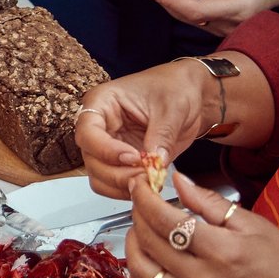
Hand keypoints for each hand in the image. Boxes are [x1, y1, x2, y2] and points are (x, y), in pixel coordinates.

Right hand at [75, 62, 214, 197]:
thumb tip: (154, 161)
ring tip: (150, 180)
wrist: (191, 95)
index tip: (133, 157)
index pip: (87, 132)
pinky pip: (114, 183)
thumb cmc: (176, 88)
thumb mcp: (172, 107)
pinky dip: (128, 189)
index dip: (105, 149)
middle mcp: (100, 126)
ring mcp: (109, 146)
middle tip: (146, 175)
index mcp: (103, 102)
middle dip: (117, 173)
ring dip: (121, 185)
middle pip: (90, 159)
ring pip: (98, 176)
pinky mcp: (122, 162)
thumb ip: (162, 135)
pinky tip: (150, 183)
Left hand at [124, 170, 278, 277]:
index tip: (140, 183)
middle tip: (142, 200)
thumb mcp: (255, 226)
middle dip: (138, 213)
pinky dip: (138, 275)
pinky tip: (147, 259)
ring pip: (139, 269)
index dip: (144, 196)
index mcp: (221, 252)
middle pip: (147, 240)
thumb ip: (210, 202)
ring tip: (142, 227)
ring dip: (132, 243)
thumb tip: (178, 180)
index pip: (164, 218)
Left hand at [145, 0, 278, 34]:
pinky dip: (182, 8)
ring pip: (193, 21)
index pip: (197, 10)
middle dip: (167, 3)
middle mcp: (232, 25)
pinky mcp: (225, 27)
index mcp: (238, 9)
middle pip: (191, 18)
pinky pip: (198, 20)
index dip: (172, 1)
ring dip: (172, 6)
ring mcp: (229, 29)